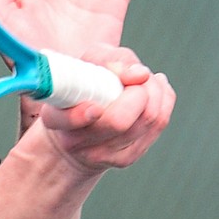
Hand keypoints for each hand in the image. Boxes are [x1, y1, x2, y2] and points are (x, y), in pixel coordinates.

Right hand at [33, 44, 175, 173]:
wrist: (82, 123)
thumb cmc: (84, 85)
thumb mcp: (88, 62)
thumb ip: (110, 61)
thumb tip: (140, 75)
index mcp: (55, 118)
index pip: (66, 121)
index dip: (80, 116)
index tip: (94, 107)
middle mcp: (75, 141)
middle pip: (118, 122)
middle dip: (138, 91)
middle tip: (136, 76)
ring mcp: (102, 155)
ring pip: (146, 121)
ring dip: (154, 90)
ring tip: (144, 78)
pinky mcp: (126, 157)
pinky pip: (159, 124)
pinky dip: (163, 99)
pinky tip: (154, 88)